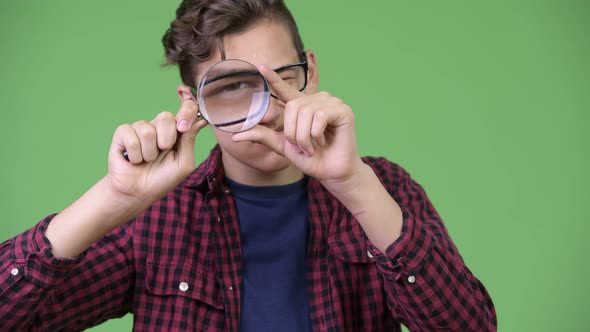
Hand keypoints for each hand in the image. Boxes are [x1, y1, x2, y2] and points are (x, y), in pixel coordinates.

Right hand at [107, 99, 206, 203]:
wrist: (138, 193)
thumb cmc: (163, 179)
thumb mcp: (183, 163)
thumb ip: (189, 140)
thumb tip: (201, 118)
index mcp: (177, 131)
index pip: (186, 109)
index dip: (188, 106)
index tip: (184, 123)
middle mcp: (159, 126)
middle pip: (166, 116)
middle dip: (166, 140)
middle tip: (162, 153)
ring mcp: (140, 128)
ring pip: (147, 130)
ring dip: (149, 153)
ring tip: (146, 160)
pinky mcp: (123, 133)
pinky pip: (131, 136)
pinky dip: (135, 154)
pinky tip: (133, 160)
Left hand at [232, 65, 364, 187]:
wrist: (330, 172)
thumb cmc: (310, 159)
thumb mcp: (282, 146)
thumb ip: (263, 136)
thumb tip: (235, 137)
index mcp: (302, 107)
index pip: (285, 89)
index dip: (273, 78)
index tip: (260, 67)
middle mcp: (317, 101)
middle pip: (293, 106)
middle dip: (293, 132)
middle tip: (302, 147)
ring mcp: (332, 103)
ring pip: (306, 112)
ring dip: (304, 137)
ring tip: (312, 147)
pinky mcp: (343, 110)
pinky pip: (320, 115)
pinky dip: (316, 133)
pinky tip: (323, 142)